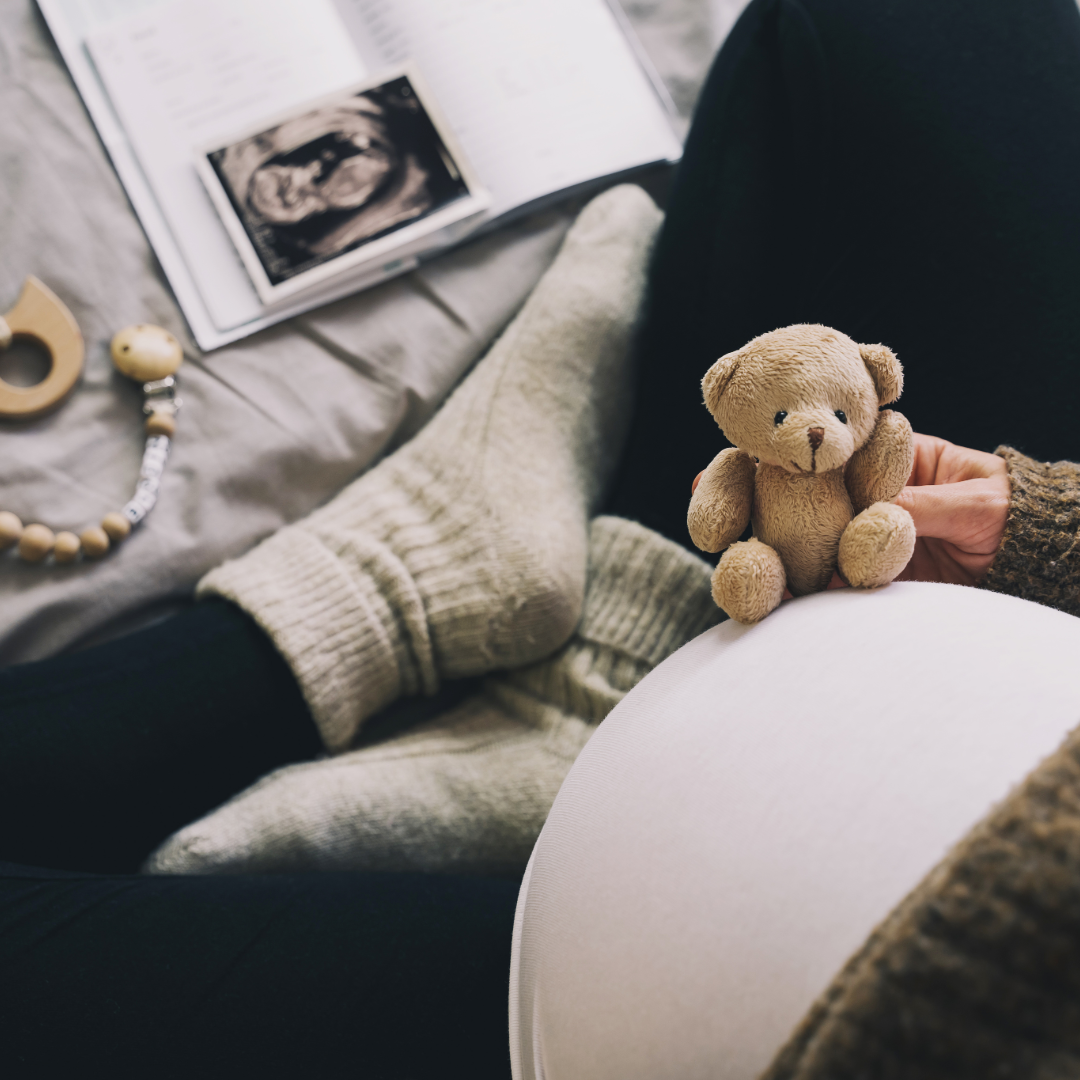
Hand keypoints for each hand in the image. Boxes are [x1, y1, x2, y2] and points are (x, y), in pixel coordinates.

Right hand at [692, 431, 1010, 589]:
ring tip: (742, 580)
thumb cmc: (1006, 510)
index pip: (790, 454)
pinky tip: (767, 612)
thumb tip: (872, 514)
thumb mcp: (974, 499)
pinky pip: (808, 600)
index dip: (743, 465)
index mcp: (860, 459)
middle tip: (713, 531)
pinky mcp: (847, 593)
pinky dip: (786, 607)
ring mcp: (836, 549)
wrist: (1029, 560)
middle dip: (729, 514)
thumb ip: (920, 505)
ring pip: (777, 554)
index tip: (704, 479)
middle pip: (765, 503)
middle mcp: (834, 502)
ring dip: (752, 567)